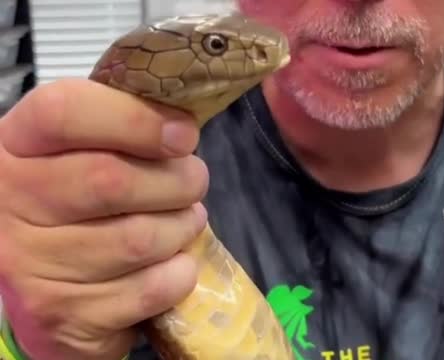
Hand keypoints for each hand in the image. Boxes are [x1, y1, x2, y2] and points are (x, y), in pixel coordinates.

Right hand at [0, 79, 208, 359]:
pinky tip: (174, 263)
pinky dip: (179, 273)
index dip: (136, 120)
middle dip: (177, 180)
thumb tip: (182, 129)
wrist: (48, 281)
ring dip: (182, 227)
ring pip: (139, 239)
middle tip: (193, 181)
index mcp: (17, 145)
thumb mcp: (82, 150)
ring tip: (185, 220)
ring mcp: (33, 265)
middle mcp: (11, 203)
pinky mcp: (65, 315)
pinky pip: (150, 289)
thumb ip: (122, 128)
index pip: (63, 112)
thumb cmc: (77, 202)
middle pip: (111, 180)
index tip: (183, 135)